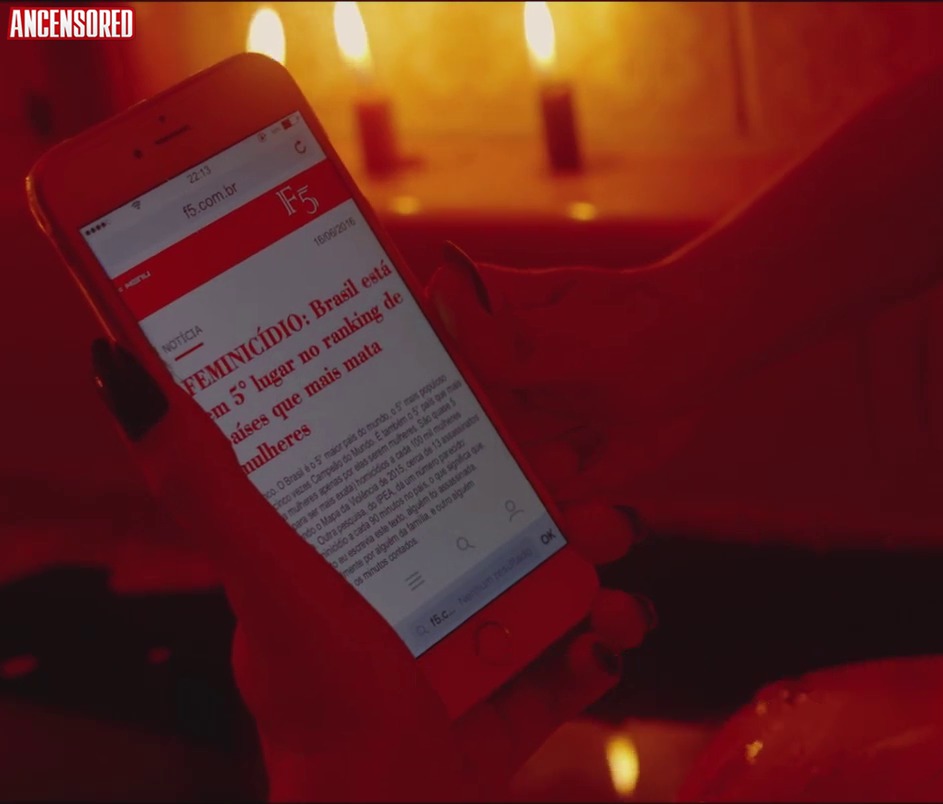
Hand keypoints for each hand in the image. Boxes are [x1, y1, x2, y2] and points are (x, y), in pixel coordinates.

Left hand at [90, 338, 654, 800]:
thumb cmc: (323, 707)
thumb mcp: (269, 578)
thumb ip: (206, 484)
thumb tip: (120, 369)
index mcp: (346, 566)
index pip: (409, 476)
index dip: (474, 438)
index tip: (518, 412)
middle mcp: (409, 603)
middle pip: (504, 525)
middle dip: (563, 505)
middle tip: (592, 501)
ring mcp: (467, 657)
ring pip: (551, 586)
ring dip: (598, 572)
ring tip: (611, 573)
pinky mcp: (514, 709)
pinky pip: (575, 659)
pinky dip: (602, 643)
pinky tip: (605, 636)